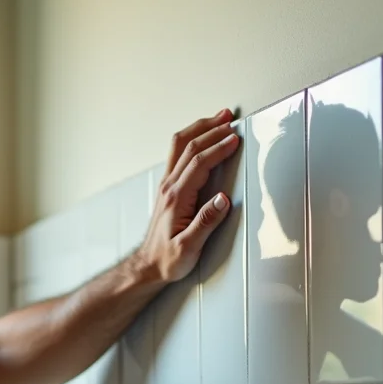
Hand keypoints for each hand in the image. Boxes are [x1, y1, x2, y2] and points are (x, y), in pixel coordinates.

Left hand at [132, 108, 240, 283]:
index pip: (199, 164)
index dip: (218, 149)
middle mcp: (169, 187)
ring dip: (200, 128)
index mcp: (176, 198)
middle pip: (189, 147)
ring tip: (219, 118)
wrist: (147, 265)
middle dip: (212, 130)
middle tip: (231, 119)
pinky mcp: (169, 188)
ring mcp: (167, 185)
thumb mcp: (189, 247)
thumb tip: (223, 200)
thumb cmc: (168, 259)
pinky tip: (204, 136)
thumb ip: (206, 223)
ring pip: (181, 146)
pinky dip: (194, 138)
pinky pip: (179, 153)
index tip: (235, 140)